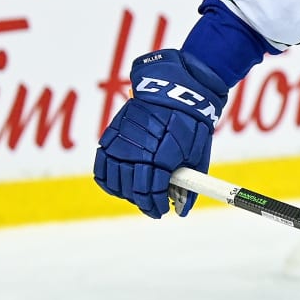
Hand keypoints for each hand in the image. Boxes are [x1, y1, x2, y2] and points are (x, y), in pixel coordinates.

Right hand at [94, 49, 227, 218]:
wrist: (175, 89)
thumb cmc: (191, 123)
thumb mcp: (198, 155)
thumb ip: (188, 185)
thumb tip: (181, 210)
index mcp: (162, 156)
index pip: (151, 192)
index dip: (155, 206)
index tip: (161, 210)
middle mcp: (138, 150)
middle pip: (132, 189)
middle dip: (142, 202)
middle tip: (151, 205)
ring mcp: (122, 141)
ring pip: (114, 179)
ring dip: (125, 192)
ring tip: (136, 194)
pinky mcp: (112, 134)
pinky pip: (102, 163)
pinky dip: (107, 178)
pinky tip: (118, 183)